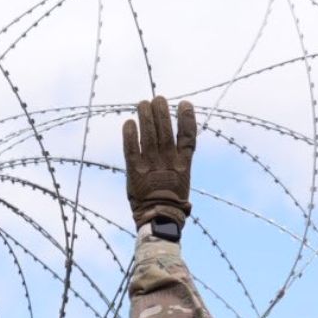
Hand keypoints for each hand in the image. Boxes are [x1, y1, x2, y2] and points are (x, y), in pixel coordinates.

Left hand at [122, 95, 196, 230]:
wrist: (159, 218)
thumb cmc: (172, 201)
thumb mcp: (184, 179)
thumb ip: (181, 161)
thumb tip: (181, 145)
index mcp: (183, 163)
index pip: (188, 135)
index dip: (187, 118)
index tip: (184, 104)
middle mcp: (168, 160)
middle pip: (165, 130)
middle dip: (161, 112)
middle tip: (157, 99)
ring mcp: (152, 165)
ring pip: (149, 135)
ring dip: (146, 117)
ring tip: (143, 103)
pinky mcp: (135, 171)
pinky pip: (131, 149)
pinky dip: (130, 135)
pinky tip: (129, 122)